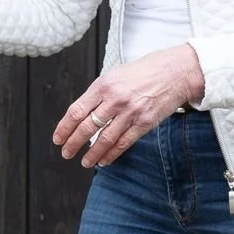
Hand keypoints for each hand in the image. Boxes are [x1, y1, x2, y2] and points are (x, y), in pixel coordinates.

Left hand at [54, 44, 205, 168]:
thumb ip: (99, 94)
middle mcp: (115, 99)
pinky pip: (124, 142)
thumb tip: (83, 114)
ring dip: (92, 153)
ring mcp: (130, 112)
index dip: (64, 128)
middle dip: (73, 143)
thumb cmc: (144, 71)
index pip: (77, 111)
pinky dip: (112, 154)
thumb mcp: (115, 75)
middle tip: (66, 153)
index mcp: (103, 85)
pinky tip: (104, 160)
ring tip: (84, 162)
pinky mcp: (144, 122)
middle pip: (87, 127)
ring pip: (105, 139)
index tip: (58, 138)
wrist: (176, 72)